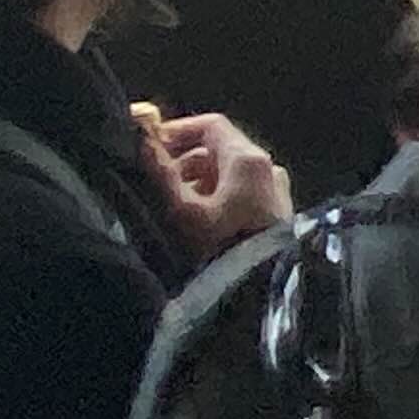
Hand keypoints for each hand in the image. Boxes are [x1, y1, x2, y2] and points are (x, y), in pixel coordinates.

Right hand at [152, 113, 286, 257]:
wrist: (260, 292)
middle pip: (219, 150)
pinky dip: (214, 198)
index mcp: (249, 160)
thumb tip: (142, 140)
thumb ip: (161, 173)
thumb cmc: (220, 249)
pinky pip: (240, 194)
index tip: (149, 148)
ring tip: (170, 206)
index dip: (176, 131)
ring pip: (228, 174)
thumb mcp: (183, 212)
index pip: (211, 125)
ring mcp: (277, 191)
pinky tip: (195, 223)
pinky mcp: (277, 214)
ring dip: (196, 182)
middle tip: (153, 182)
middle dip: (182, 162)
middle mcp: (268, 168)